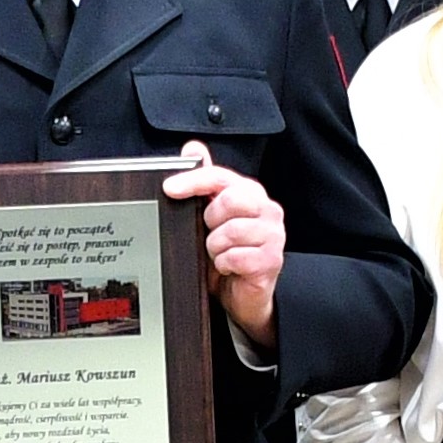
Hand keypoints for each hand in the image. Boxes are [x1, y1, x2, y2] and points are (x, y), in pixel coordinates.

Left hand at [167, 142, 285, 347]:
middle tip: (210, 234)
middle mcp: (267, 209)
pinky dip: (225, 265)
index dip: (193, 181)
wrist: (243, 295)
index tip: (169, 188)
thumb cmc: (229, 253)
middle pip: (229, 200)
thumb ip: (205, 183)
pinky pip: (236, 257)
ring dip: (216, 248)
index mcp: (250, 193)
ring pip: (231, 232)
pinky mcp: (272, 260)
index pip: (220, 177)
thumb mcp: (211, 217)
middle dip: (211, 221)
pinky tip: (229, 268)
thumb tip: (193, 148)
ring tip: (219, 254)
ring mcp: (273, 235)